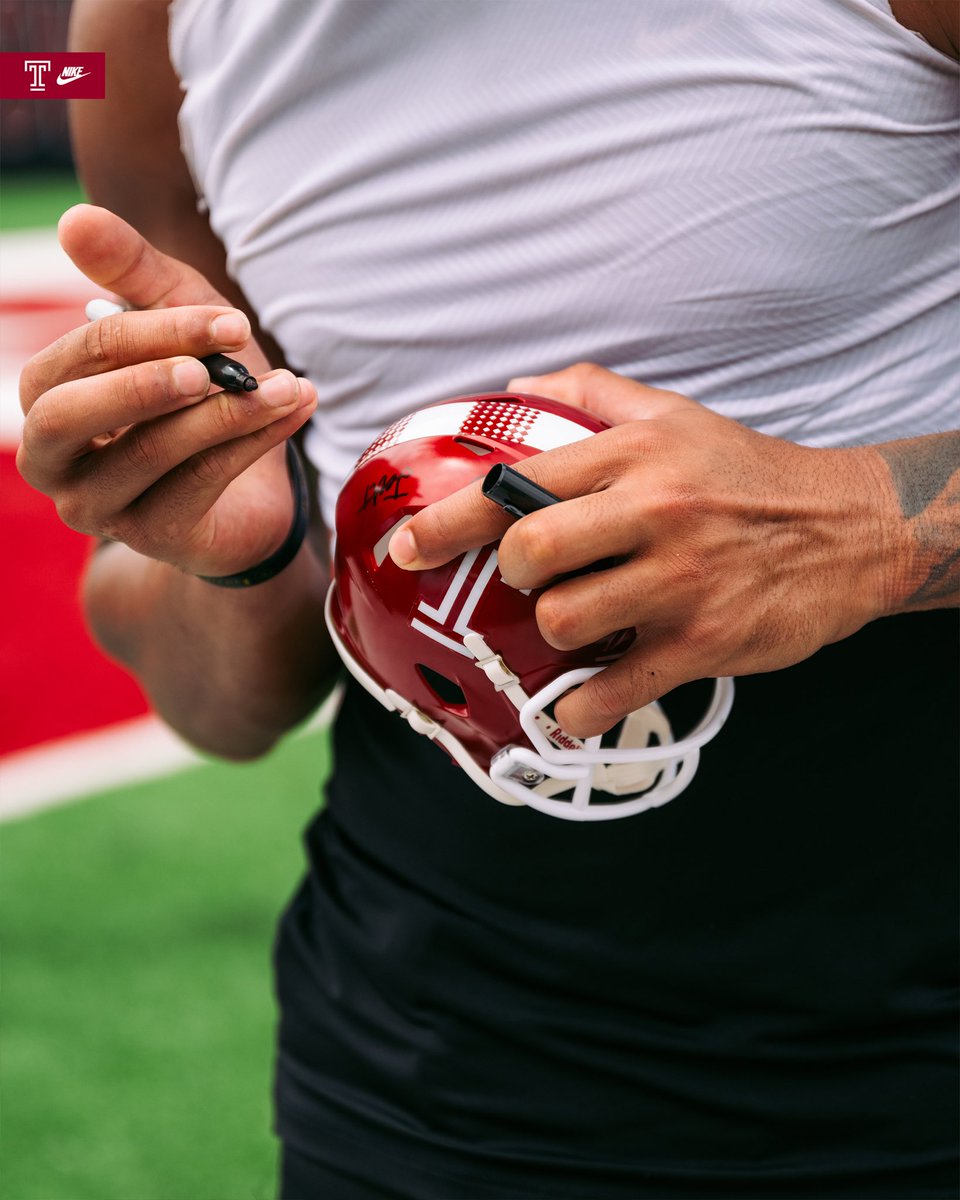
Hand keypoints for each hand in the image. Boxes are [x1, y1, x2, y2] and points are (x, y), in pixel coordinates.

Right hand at [17, 204, 316, 576]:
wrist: (253, 485)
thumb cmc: (203, 394)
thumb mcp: (176, 324)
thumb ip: (131, 272)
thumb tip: (75, 218)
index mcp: (47, 397)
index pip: (80, 356)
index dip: (154, 332)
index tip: (231, 318)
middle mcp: (53, 459)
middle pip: (72, 414)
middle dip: (147, 383)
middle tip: (214, 367)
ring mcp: (98, 507)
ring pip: (151, 453)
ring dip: (228, 413)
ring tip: (287, 385)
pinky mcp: (153, 537)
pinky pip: (200, 484)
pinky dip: (252, 442)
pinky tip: (295, 408)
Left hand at [390, 364, 891, 736]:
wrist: (850, 530)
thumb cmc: (749, 475)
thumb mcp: (677, 416)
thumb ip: (593, 391)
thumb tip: (514, 388)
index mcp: (634, 457)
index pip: (516, 484)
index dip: (446, 521)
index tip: (406, 548)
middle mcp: (652, 514)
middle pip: (531, 553)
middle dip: (509, 576)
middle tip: (526, 581)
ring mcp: (679, 584)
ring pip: (564, 622)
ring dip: (550, 636)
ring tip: (576, 627)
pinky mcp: (703, 644)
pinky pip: (612, 692)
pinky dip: (580, 708)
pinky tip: (580, 702)